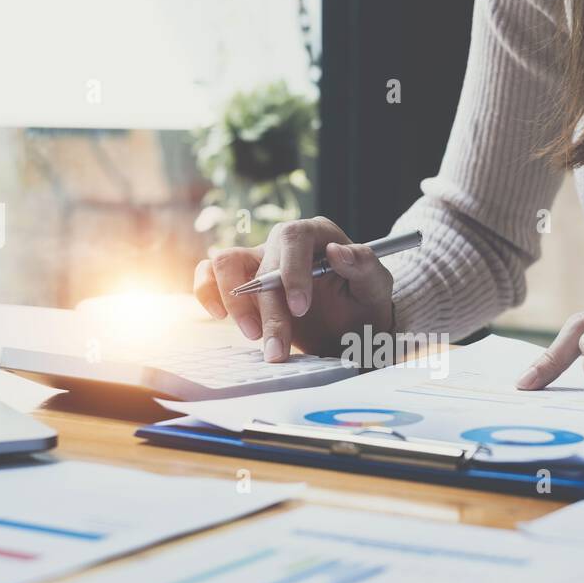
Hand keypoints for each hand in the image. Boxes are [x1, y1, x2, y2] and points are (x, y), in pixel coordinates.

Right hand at [194, 216, 394, 360]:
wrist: (350, 326)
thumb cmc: (363, 302)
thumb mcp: (376, 287)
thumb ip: (364, 266)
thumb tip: (338, 252)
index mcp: (317, 235)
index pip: (294, 238)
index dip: (292, 270)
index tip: (300, 307)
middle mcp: (284, 244)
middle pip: (263, 263)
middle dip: (269, 310)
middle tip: (278, 348)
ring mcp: (259, 262)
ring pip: (226, 263)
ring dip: (234, 301)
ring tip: (254, 336)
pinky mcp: (242, 284)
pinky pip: (210, 275)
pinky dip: (207, 292)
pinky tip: (219, 316)